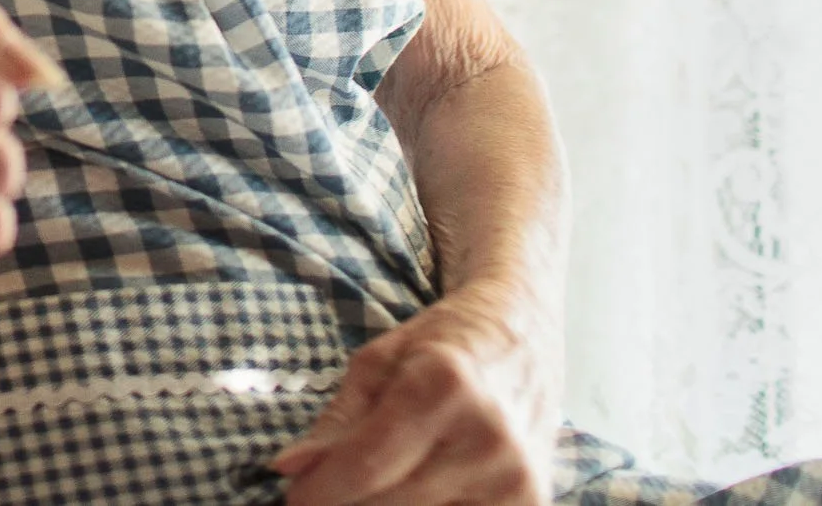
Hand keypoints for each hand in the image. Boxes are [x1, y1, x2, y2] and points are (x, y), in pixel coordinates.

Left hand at [272, 279, 560, 505]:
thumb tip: (289, 469)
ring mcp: (517, 478)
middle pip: (390, 504)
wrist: (525, 333)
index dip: (319, 491)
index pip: (366, 466)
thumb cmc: (443, 342)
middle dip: (344, 502)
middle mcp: (488, 436)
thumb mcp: (378, 362)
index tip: (293, 496)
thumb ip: (337, 422)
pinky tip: (415, 488)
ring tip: (376, 480)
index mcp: (443, 386)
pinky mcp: (532, 504)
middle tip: (326, 488)